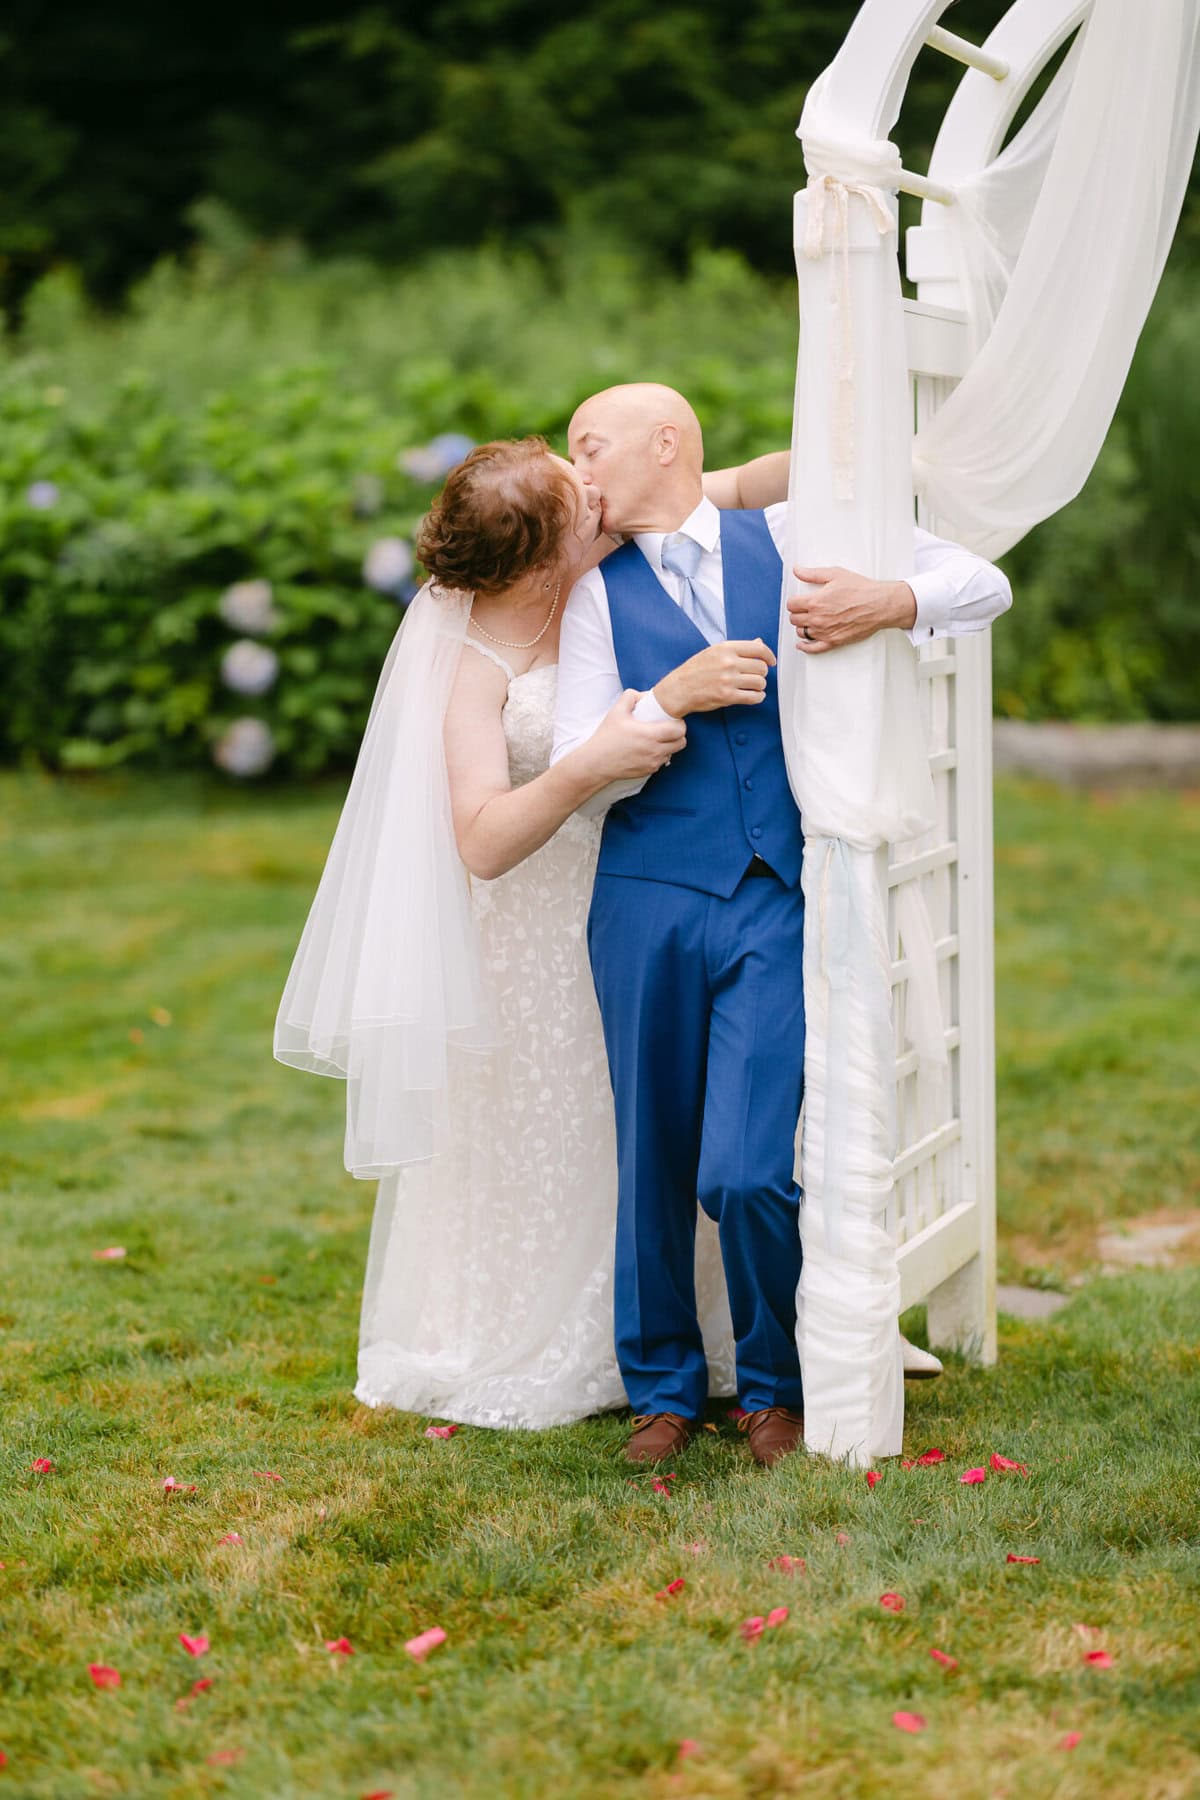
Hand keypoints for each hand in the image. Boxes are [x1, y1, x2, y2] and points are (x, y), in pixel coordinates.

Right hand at [582, 689, 686, 781]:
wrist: (597, 762)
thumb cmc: (607, 737)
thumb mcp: (616, 711)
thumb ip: (631, 697)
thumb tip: (646, 695)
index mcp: (650, 735)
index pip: (680, 730)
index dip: (679, 723)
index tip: (672, 720)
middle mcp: (655, 751)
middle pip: (681, 743)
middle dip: (678, 734)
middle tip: (668, 728)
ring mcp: (653, 763)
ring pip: (673, 753)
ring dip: (669, 745)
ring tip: (657, 739)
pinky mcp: (649, 771)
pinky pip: (662, 762)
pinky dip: (659, 755)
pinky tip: (648, 749)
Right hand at [654, 639, 777, 716]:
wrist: (679, 689)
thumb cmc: (695, 670)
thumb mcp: (715, 652)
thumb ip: (738, 649)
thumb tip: (759, 643)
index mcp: (726, 648)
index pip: (758, 649)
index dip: (769, 656)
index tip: (771, 661)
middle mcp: (728, 662)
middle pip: (761, 667)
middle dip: (762, 673)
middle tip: (755, 676)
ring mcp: (728, 680)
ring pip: (760, 682)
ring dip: (759, 686)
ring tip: (752, 687)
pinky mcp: (727, 696)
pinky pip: (754, 697)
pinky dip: (757, 697)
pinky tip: (753, 695)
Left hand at [788, 567, 916, 652]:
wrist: (879, 605)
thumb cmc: (861, 589)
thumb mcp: (835, 574)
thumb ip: (812, 574)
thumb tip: (797, 570)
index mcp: (815, 602)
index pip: (791, 605)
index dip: (794, 602)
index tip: (798, 601)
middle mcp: (817, 619)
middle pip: (794, 619)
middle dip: (797, 613)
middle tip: (804, 610)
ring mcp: (824, 632)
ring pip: (801, 632)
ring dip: (802, 626)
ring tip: (808, 621)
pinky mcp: (833, 642)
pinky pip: (813, 649)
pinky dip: (805, 647)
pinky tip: (802, 644)